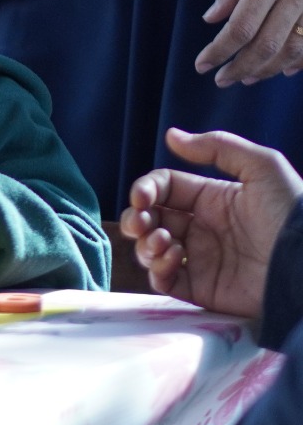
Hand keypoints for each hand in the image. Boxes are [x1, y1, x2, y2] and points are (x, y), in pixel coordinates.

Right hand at [119, 127, 302, 316]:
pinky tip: (174, 260)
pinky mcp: (203, 290)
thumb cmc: (292, 213)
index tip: (142, 198)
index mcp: (212, 199)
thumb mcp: (263, 167)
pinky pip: (165, 282)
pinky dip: (158, 271)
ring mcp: (201, 260)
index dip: (145, 190)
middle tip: (141, 224)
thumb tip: (171, 135)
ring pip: (151, 251)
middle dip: (137, 219)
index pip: (164, 189)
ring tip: (165, 243)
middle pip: (151, 220)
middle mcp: (202, 228)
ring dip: (146, 245)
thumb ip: (218, 146)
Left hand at [196, 0, 302, 85]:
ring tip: (245, 78)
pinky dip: (298, 61)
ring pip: (293, 49)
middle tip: (221, 80)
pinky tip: (280, 70)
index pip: (241, 25)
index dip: (220, 50)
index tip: (202, 65)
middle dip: (241, 67)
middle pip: (268, 44)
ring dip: (267, 69)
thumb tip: (212, 19)